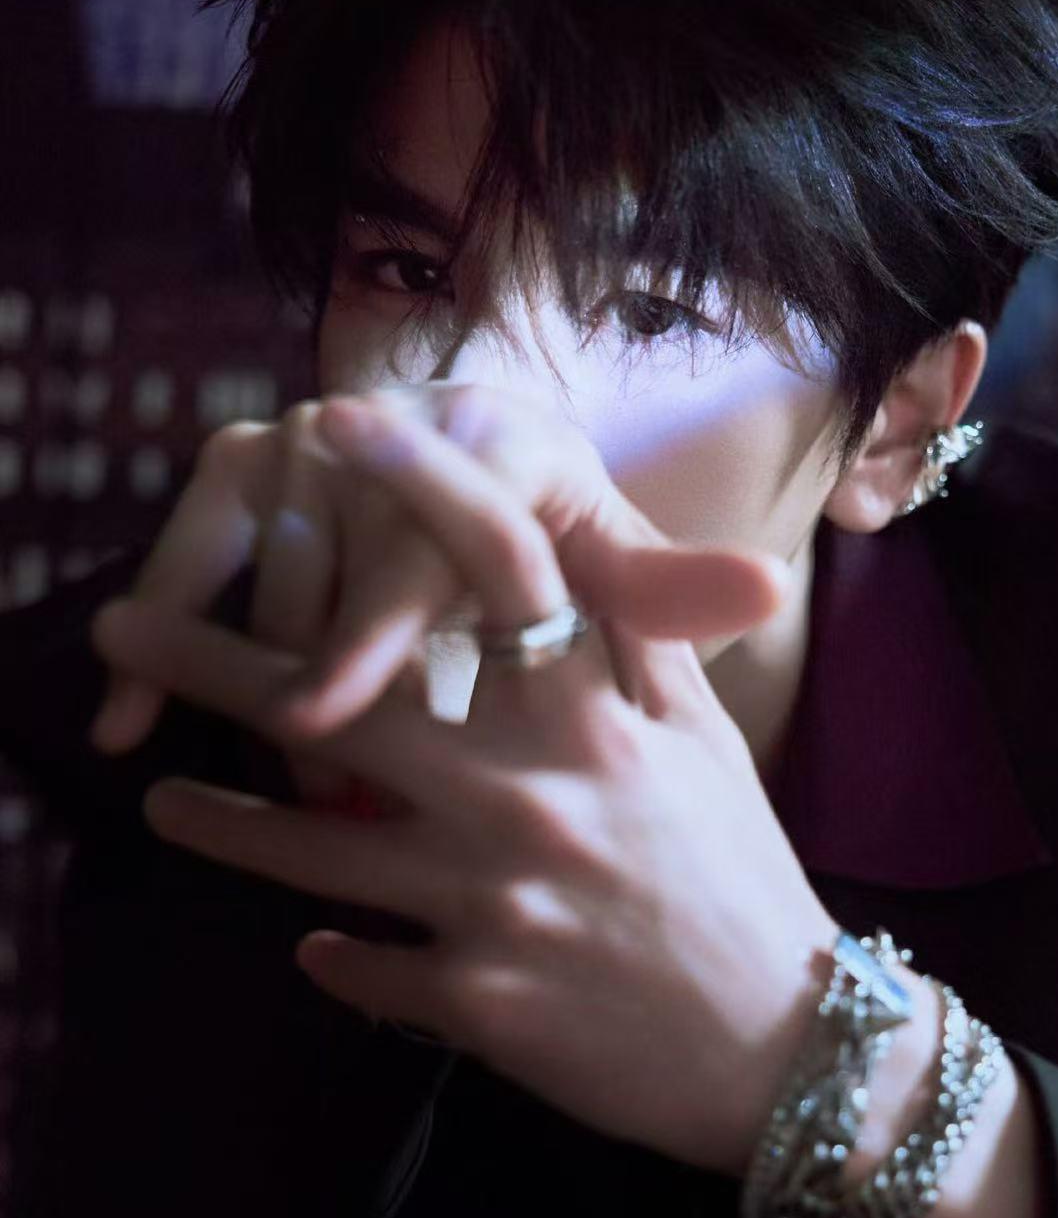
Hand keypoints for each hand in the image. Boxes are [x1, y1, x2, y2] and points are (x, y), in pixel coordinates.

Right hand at [90, 386, 786, 754]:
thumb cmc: (553, 527)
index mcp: (500, 444)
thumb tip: (771, 589)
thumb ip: (669, 591)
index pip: (433, 540)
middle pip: (337, 566)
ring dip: (256, 683)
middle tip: (311, 786)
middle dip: (311, 683)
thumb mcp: (608, 559)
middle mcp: (397, 428)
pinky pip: (191, 551)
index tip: (328, 712)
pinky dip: (160, 636)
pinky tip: (126, 725)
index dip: (380, 629)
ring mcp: (311, 438)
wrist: (473, 444)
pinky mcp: (245, 465)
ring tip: (266, 789)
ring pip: (265, 579)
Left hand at [91, 398, 839, 1174]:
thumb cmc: (741, 885)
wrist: (784, 1050)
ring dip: (225, 824)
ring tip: (163, 803)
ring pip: (315, 847)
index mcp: (593, 723)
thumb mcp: (704, 753)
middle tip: (122, 627)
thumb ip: (641, 652)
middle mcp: (530, 797)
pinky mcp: (474, 1000)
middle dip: (217, 660)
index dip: (422, 482)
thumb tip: (588, 558)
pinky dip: (330, 959)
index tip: (344, 424)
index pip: (503, 569)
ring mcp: (492, 902)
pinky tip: (307, 948)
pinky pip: (362, 968)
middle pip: (343, 704)